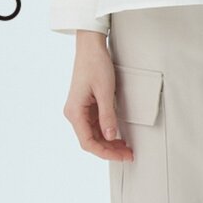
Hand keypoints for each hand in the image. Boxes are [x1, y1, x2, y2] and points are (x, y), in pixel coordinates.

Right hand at [63, 31, 134, 161]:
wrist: (90, 45)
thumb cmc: (95, 63)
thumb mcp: (105, 90)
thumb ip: (107, 115)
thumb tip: (110, 137)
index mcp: (74, 112)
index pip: (88, 142)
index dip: (105, 152)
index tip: (120, 156)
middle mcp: (74, 113)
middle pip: (91, 140)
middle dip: (109, 149)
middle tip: (128, 154)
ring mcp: (80, 108)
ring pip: (94, 133)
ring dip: (108, 141)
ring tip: (125, 147)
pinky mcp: (86, 104)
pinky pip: (95, 123)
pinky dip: (107, 130)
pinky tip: (117, 134)